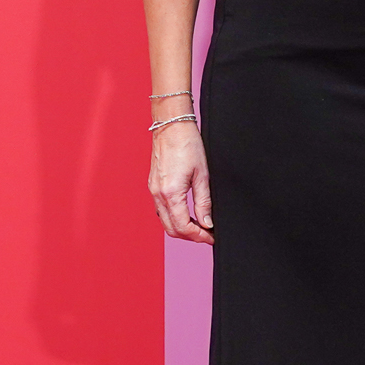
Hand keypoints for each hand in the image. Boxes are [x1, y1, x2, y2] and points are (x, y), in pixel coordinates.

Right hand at [150, 121, 212, 241]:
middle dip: (190, 236)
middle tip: (207, 235)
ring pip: (165, 221)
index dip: (199, 236)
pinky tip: (186, 214)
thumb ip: (204, 203)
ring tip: (199, 226)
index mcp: (171, 193)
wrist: (171, 126)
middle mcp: (158, 195)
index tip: (211, 237)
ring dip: (181, 228)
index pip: (183, 227)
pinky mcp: (153, 186)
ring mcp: (153, 191)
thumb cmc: (187, 145)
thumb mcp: (202, 175)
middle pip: (172, 229)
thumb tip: (207, 223)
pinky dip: (173, 217)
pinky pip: (161, 210)